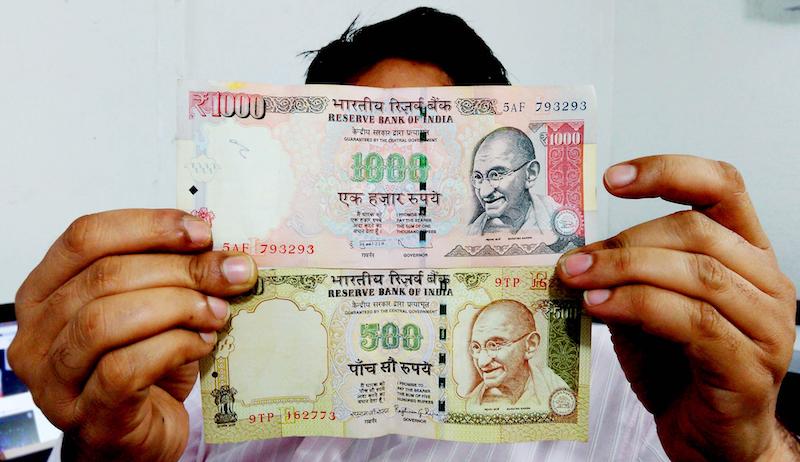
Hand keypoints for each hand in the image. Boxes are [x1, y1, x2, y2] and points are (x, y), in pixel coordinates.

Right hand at [10, 209, 257, 460]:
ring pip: (107, 321)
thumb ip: (174, 274)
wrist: (141, 434)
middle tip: (232, 272)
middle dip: (181, 269)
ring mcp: (55, 378)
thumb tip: (224, 252)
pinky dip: (174, 347)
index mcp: (47, 290)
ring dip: (178, 307)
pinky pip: (125, 369)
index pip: (86, 237)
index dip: (148, 227)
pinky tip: (202, 344)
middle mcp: (38, 332)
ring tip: (216, 312)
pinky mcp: (88, 414)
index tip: (202, 232)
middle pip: (104, 277)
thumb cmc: (146, 368)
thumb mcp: (157, 308)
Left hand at [556, 156, 797, 460]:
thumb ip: (625, 274)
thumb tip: (575, 251)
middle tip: (576, 258)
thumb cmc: (679, 368)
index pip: (721, 187)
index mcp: (745, 254)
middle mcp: (766, 283)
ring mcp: (766, 327)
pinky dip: (639, 307)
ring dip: (626, 272)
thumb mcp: (644, 306)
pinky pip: (694, 321)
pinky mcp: (750, 368)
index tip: (612, 179)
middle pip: (697, 232)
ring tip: (580, 280)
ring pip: (696, 274)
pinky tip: (601, 308)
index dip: (667, 172)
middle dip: (626, 241)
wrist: (708, 438)